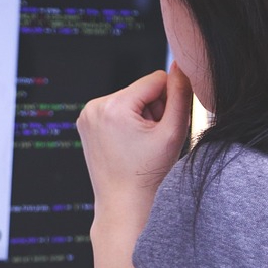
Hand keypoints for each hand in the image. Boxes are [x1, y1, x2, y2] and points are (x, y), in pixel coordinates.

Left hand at [77, 64, 193, 229]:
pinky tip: (127, 144)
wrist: (123, 202)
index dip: (169, 100)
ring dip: (140, 116)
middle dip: (152, 109)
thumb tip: (182, 65)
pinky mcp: (85, 123)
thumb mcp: (173, 132)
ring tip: (139, 143)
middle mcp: (94, 106)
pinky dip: (126, 122)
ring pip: (129, 99)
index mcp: (113, 106)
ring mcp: (86, 115)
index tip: (165, 125)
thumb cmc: (148, 173)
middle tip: (150, 139)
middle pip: (141, 89)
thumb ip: (181, 94)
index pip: (156, 79)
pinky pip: (116, 109)